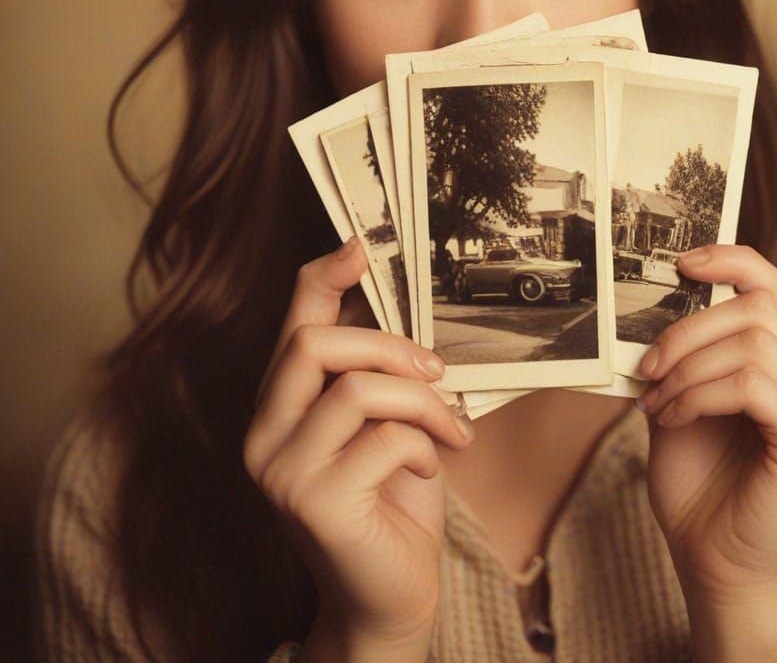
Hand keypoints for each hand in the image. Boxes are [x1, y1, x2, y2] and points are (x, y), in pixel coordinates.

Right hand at [243, 238, 475, 655]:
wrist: (390, 594)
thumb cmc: (392, 497)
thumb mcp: (385, 421)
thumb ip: (376, 370)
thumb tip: (392, 302)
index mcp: (280, 405)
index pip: (292, 322)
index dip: (324, 275)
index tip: (363, 246)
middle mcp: (264, 434)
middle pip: (315, 342)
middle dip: (390, 345)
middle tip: (436, 371)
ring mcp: (282, 472)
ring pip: (359, 388)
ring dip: (423, 402)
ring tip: (449, 429)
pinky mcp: (314, 505)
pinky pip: (385, 439)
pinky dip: (425, 445)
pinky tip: (431, 467)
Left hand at [638, 245, 776, 617]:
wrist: (712, 555)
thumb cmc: (703, 475)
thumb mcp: (692, 390)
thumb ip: (697, 344)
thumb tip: (668, 289)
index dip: (735, 262)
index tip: (683, 264)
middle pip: (762, 306)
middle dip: (690, 328)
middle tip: (649, 365)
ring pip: (753, 343)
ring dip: (687, 367)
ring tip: (657, 400)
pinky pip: (752, 385)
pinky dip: (698, 394)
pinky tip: (672, 418)